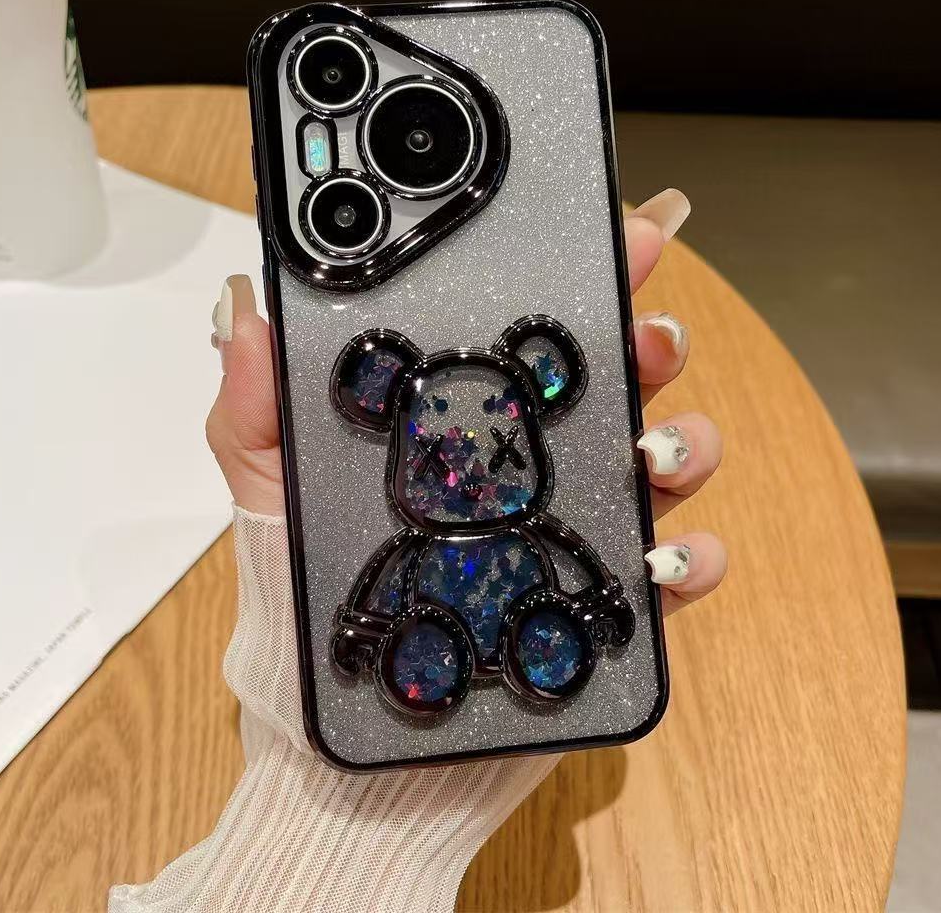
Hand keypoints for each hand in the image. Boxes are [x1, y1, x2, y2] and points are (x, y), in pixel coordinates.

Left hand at [206, 188, 725, 613]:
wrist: (337, 705)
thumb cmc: (308, 584)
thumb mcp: (269, 483)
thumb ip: (256, 405)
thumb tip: (246, 309)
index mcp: (469, 414)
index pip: (535, 331)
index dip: (583, 277)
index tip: (616, 236)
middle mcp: (535, 456)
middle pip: (620, 378)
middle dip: (651, 339)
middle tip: (646, 334)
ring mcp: (577, 521)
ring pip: (665, 457)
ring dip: (684, 440)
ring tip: (652, 450)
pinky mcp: (603, 596)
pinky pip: (675, 567)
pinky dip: (694, 553)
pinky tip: (663, 553)